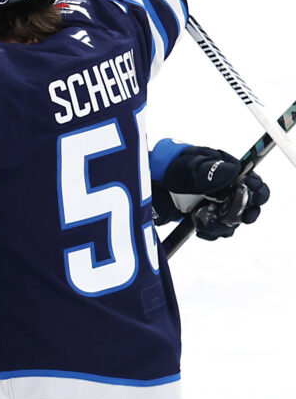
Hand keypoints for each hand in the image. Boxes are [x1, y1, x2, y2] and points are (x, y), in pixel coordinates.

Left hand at [151, 142, 269, 239]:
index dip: (256, 191)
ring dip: (222, 224)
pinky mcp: (204, 216)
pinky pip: (217, 229)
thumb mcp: (186, 168)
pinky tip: (198, 227)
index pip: (252, 181)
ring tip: (203, 220)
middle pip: (247, 205)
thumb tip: (235, 172)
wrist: (143, 185)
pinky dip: (210, 231)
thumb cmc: (164, 169)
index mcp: (224, 170)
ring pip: (233, 220)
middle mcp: (223, 187)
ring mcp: (214, 202)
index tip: (253, 199)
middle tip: (227, 217)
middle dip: (240, 213)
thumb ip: (209, 171)